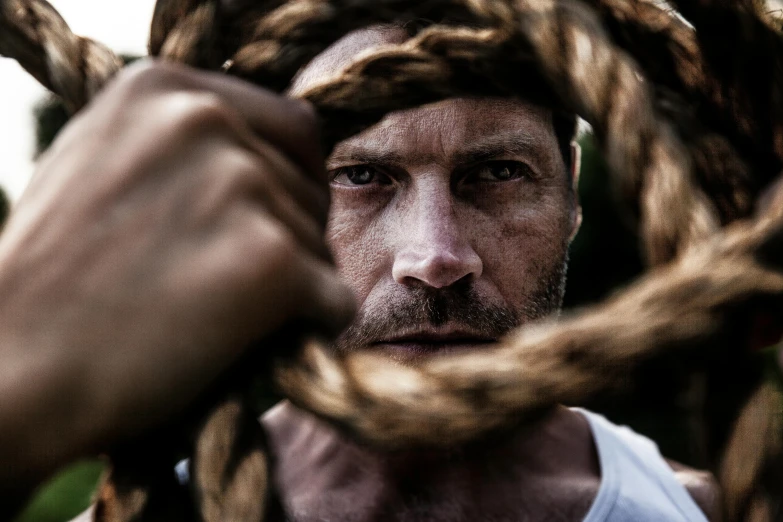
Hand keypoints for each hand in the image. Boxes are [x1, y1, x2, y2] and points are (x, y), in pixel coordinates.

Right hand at [0, 60, 353, 490]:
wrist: (16, 370)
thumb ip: (178, 143)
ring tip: (217, 315)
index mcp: (166, 86)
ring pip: (322, 245)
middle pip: (311, 185)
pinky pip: (335, 300)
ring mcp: (242, 185)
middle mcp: (208, 118)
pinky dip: (309, 328)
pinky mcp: (273, 260)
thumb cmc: (53, 281)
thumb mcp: (100, 164)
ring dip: (292, 286)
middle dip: (290, 235)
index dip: (289, 181)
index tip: (263, 223)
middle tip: (233, 281)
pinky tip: (249, 345)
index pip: (292, 126)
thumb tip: (258, 146)